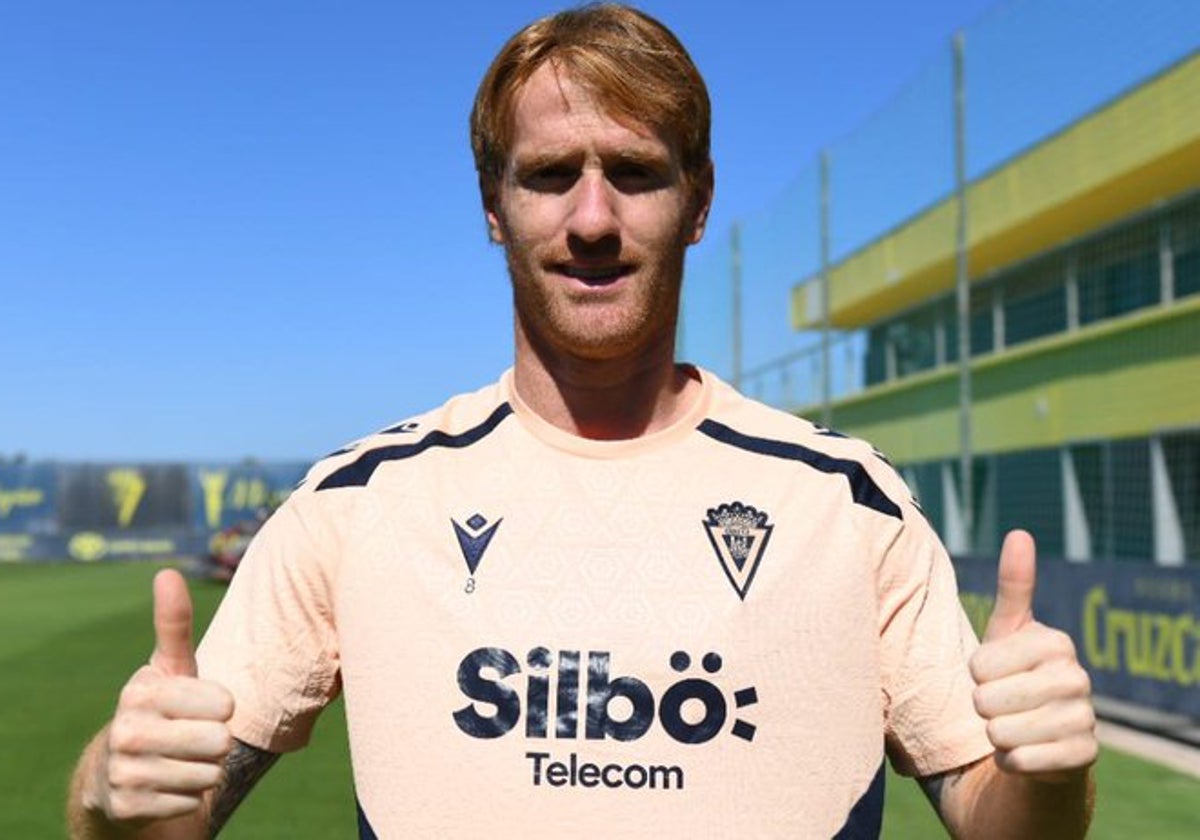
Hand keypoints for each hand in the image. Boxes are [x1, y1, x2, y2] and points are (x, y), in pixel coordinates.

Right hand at [86, 569, 234, 823]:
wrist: (117, 774)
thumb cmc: (162, 710)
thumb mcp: (171, 668)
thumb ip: (174, 624)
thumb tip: (168, 572)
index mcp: (142, 692)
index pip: (223, 704)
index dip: (222, 708)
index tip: (203, 706)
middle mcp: (127, 731)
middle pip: (219, 742)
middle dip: (216, 744)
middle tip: (193, 738)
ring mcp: (125, 772)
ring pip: (209, 775)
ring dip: (204, 771)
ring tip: (179, 761)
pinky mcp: (128, 808)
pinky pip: (192, 803)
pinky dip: (188, 798)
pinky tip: (166, 786)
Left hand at [969, 530, 1097, 781]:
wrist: (1042, 737)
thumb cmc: (1015, 675)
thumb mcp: (1008, 630)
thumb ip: (1014, 585)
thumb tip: (1020, 532)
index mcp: (1056, 642)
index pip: (978, 665)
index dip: (976, 674)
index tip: (995, 672)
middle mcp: (1078, 678)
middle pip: (986, 701)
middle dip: (983, 707)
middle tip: (1004, 704)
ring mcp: (1085, 719)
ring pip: (999, 733)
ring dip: (995, 735)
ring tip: (1014, 726)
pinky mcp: (1083, 757)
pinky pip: (1017, 761)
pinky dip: (1010, 761)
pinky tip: (1026, 752)